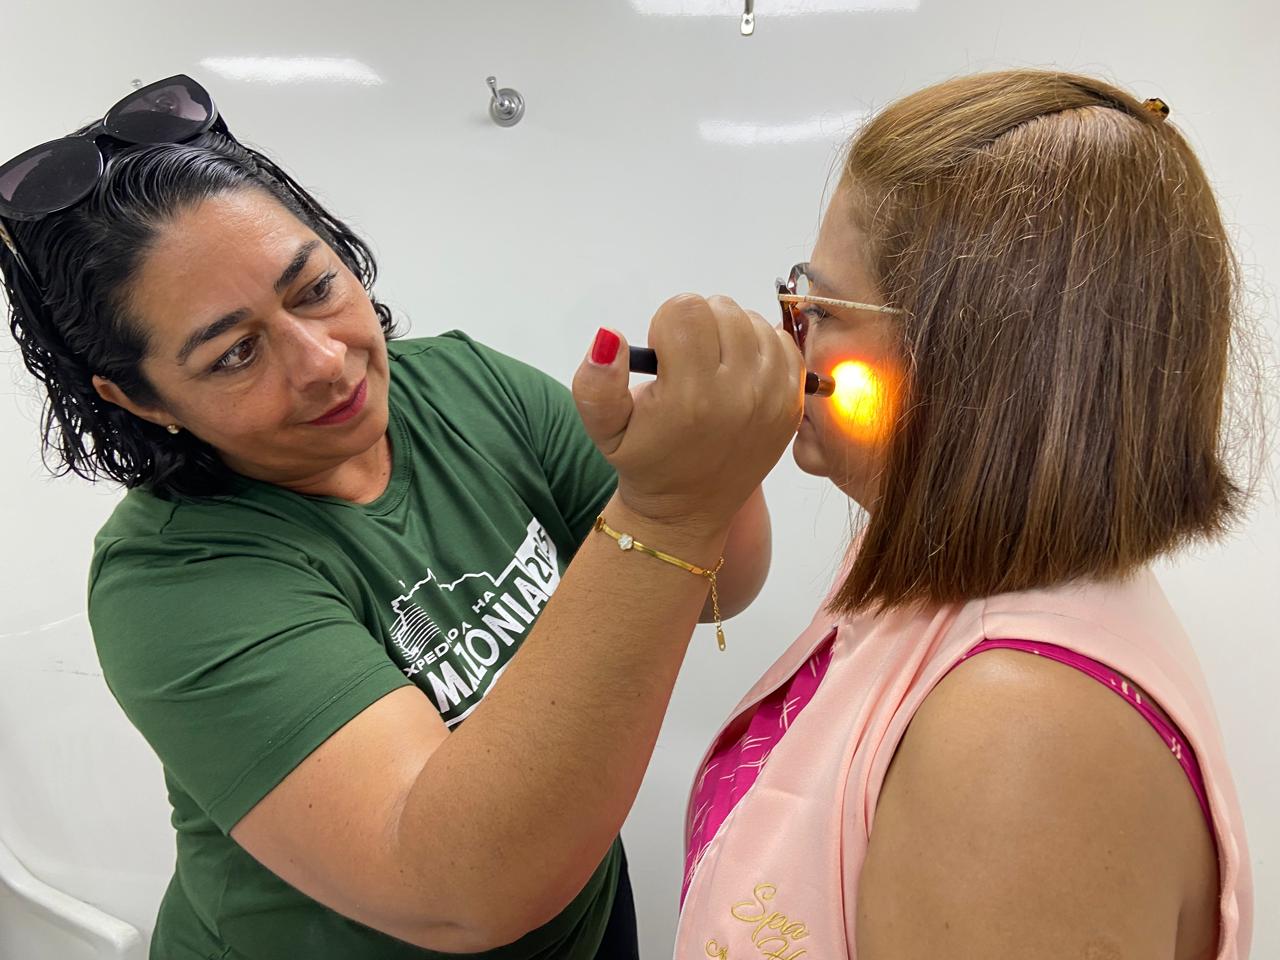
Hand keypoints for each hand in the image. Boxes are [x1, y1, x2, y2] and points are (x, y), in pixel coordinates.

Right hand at [572, 294, 803, 531]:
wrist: (688, 508)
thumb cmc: (645, 462)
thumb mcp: (604, 430)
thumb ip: (595, 384)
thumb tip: (609, 336)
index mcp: (691, 397)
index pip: (686, 310)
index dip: (667, 324)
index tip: (665, 356)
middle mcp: (739, 395)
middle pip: (722, 309)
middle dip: (698, 326)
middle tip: (687, 361)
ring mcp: (772, 399)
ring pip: (753, 321)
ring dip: (729, 334)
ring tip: (712, 367)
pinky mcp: (791, 405)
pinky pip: (783, 344)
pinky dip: (760, 346)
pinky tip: (739, 371)